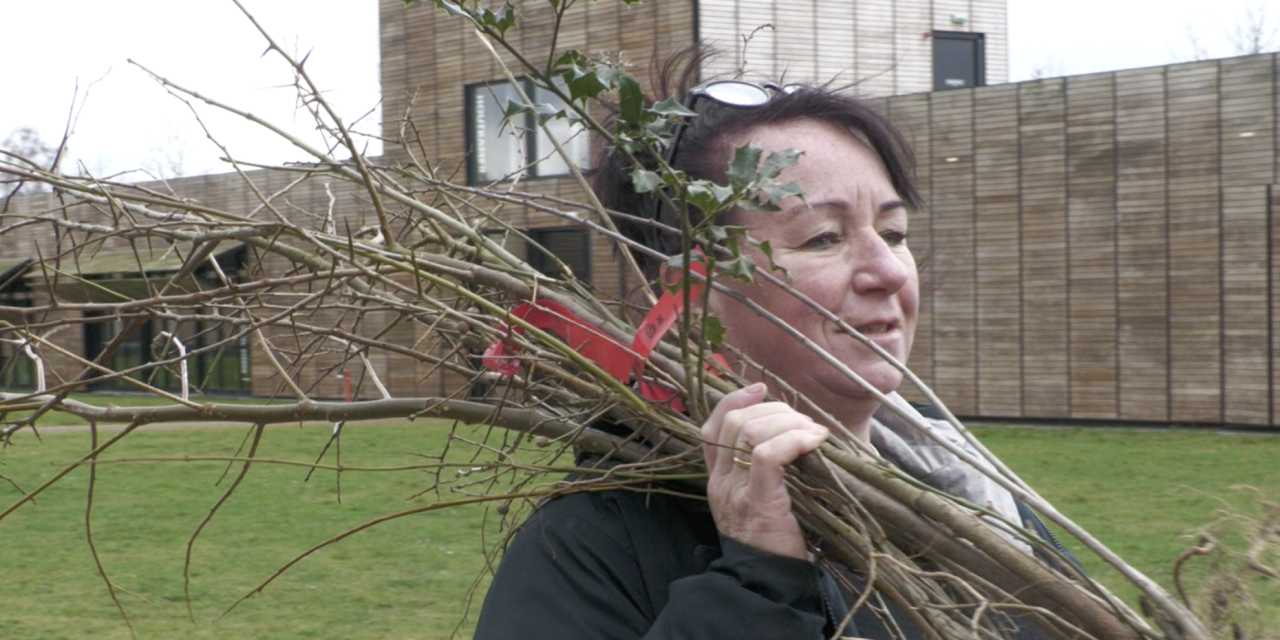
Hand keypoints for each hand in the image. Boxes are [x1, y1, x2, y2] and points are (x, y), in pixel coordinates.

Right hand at [702, 383, 828, 559]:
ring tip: (813, 433)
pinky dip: (794, 440)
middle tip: (802, 420)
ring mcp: (735, 491)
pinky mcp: (758, 501)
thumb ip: (764, 473)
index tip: (761, 388)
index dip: (735, 400)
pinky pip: (769, 455)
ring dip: (788, 422)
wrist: (767, 586)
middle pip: (736, 422)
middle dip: (773, 409)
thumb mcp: (761, 502)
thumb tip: (794, 435)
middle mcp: (720, 482)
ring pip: (751, 432)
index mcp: (718, 480)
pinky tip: (814, 442)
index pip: (711, 426)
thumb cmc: (775, 544)